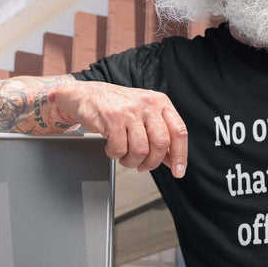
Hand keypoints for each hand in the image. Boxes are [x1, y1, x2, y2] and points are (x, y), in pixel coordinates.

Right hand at [57, 81, 187, 176]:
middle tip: (143, 166)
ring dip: (132, 161)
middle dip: (152, 162)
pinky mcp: (112, 118)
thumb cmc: (118, 107)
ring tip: (125, 156)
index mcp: (160, 102)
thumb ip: (159, 134)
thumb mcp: (145, 115)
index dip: (180, 155)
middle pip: (161, 143)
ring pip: (141, 150)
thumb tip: (172, 160)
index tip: (178, 171)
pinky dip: (115, 155)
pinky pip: (120, 149)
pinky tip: (112, 147)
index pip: (179, 131)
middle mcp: (148, 104)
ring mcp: (130, 110)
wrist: (86, 95)